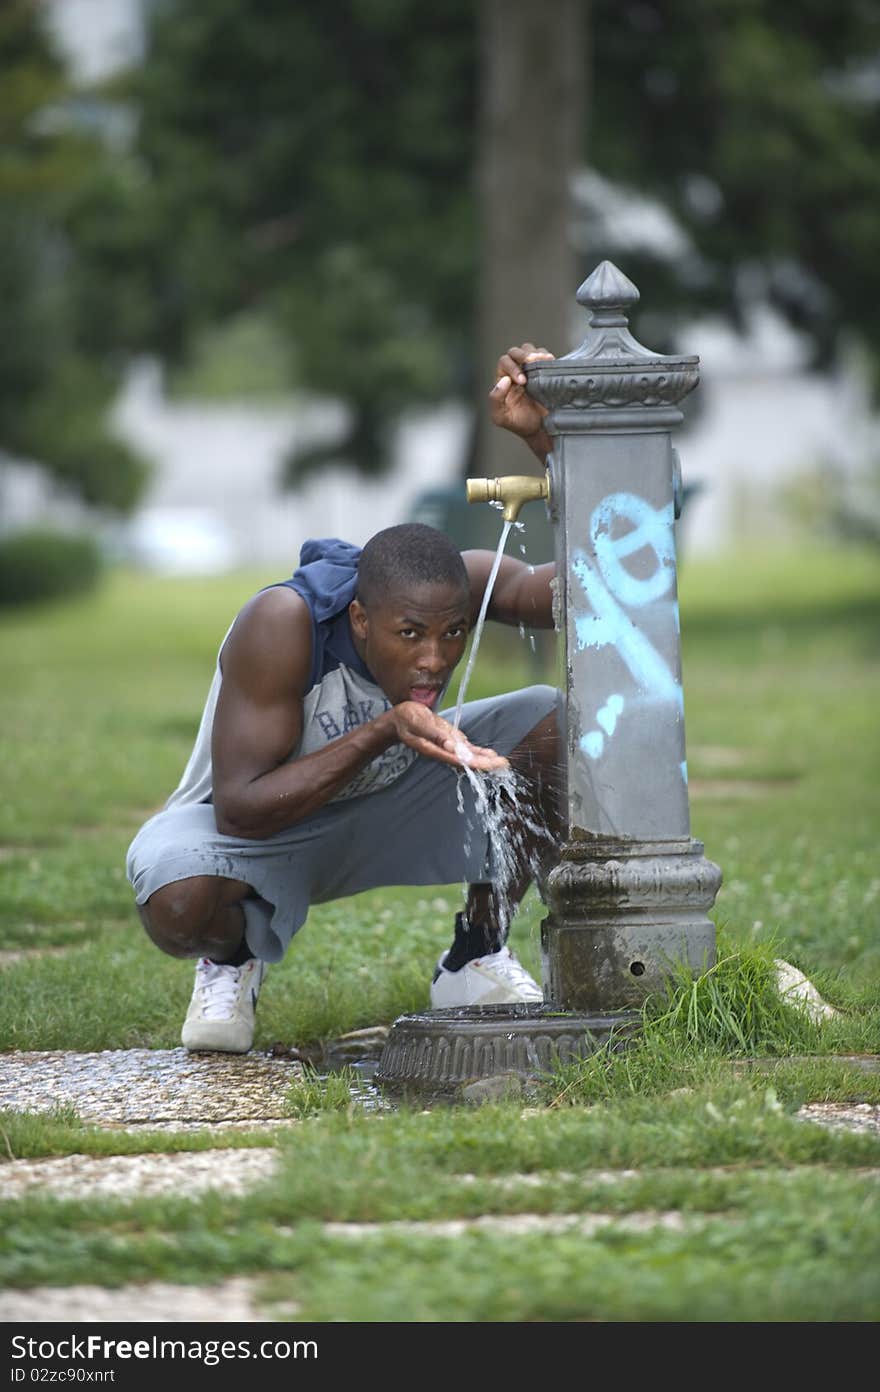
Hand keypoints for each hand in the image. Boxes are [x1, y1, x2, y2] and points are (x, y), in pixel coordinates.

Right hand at [389, 702, 508, 772]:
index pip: (457, 759)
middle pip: (466, 760)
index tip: (487, 764)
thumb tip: (451, 746)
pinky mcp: (450, 741)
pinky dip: (478, 752)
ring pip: (469, 756)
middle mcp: (443, 751)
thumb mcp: (419, 723)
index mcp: (434, 749)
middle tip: (503, 765)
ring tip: (502, 762)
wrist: (401, 718)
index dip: (473, 762)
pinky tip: (490, 755)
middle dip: (485, 763)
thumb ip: (435, 735)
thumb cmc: (407, 719)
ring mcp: (447, 747)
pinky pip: (466, 749)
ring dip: (485, 759)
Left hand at [489, 343, 554, 440]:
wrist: (540, 430)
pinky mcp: (546, 372)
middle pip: (516, 352)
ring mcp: (532, 371)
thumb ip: (495, 399)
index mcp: (503, 380)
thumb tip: (504, 381)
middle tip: (532, 363)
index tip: (523, 381)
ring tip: (544, 361)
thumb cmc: (519, 424)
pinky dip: (548, 358)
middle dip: (523, 355)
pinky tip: (551, 364)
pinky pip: (546, 357)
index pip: (504, 363)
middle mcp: (516, 372)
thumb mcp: (500, 417)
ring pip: (531, 350)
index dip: (513, 368)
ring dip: (536, 354)